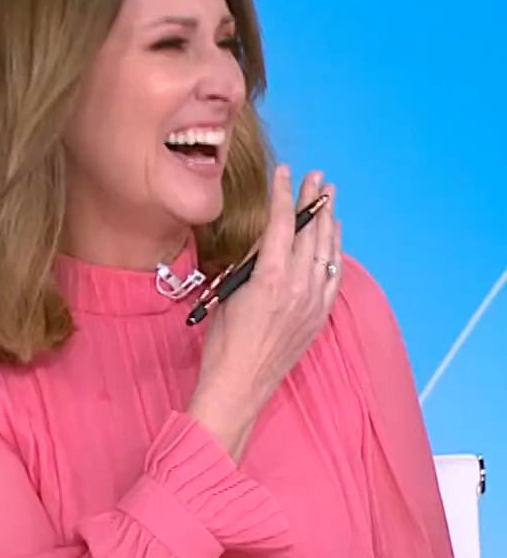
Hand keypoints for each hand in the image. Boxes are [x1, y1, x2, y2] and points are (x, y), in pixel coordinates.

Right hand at [189, 165, 341, 459]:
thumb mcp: (229, 292)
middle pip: (311, 232)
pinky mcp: (318, 316)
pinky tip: (334, 239)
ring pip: (327, 252)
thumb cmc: (224, 342)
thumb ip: (251, 264)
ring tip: (329, 199)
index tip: (286, 173)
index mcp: (271, 277)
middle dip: (313, 201)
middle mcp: (298, 286)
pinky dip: (334, 253)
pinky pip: (333, 277)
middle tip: (316, 178)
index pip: (282, 223)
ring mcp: (313, 302)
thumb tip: (265, 242)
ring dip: (328, 222)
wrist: (239, 384)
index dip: (284, 194)